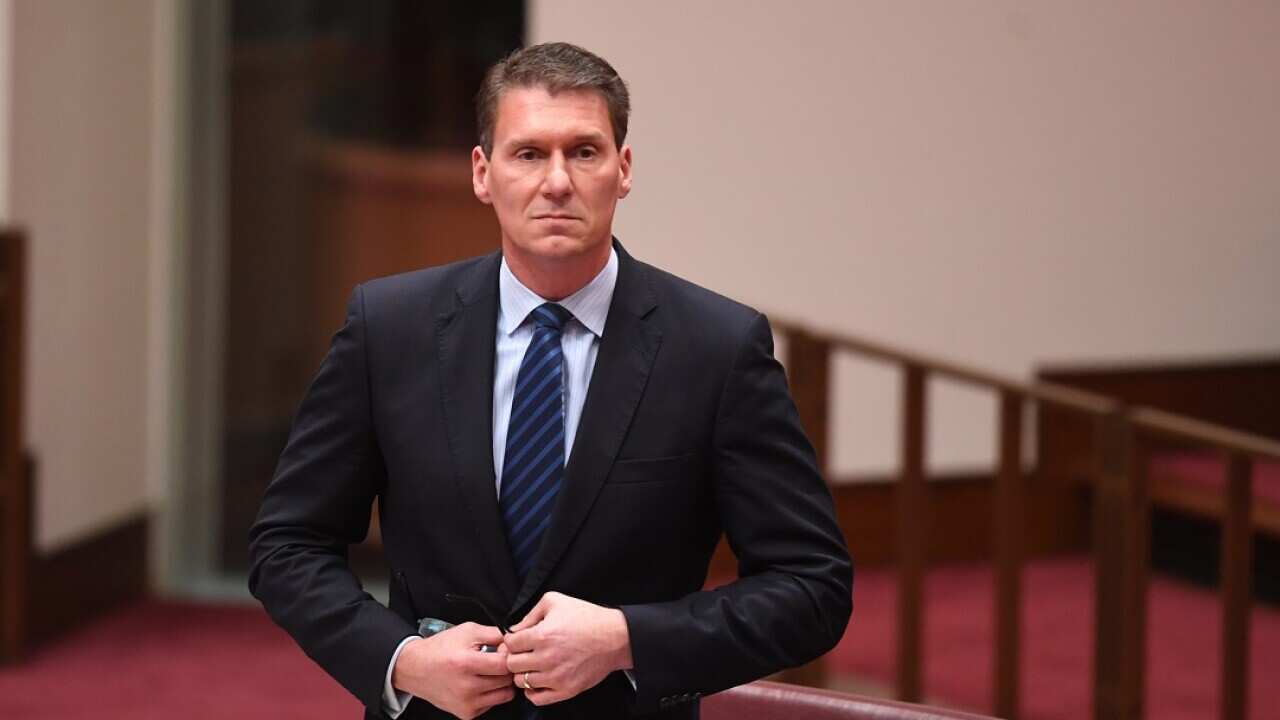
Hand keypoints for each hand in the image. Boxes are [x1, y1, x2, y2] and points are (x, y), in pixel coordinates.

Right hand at [391, 622, 514, 718]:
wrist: (415, 669)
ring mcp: (466, 703)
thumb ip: (494, 634)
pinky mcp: (466, 713)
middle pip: (506, 680)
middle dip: (506, 668)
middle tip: (496, 660)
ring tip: (489, 672)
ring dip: (502, 682)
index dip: (509, 655)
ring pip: (504, 694)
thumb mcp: (467, 631)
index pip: (505, 664)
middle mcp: (466, 687)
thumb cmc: (440, 649)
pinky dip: (491, 693)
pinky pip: (493, 704)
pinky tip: (480, 683)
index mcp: (465, 663)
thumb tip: (514, 641)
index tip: (504, 651)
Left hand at [503, 591, 632, 705]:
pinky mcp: (566, 690)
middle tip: (524, 652)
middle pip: (512, 664)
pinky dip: (532, 691)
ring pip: (521, 682)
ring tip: (533, 665)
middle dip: (515, 656)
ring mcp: (556, 676)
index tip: (519, 639)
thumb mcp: (555, 601)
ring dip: (524, 673)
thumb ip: (530, 613)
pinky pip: (536, 698)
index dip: (512, 640)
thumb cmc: (587, 618)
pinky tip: (539, 679)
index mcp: (542, 635)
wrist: (615, 638)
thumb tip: (514, 629)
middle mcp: (547, 658)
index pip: (509, 644)